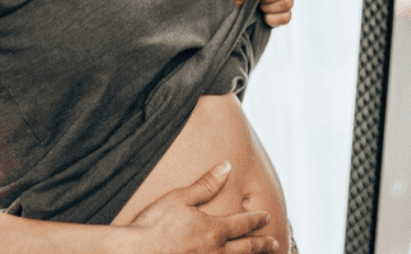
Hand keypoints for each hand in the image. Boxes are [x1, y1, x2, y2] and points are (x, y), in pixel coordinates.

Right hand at [128, 162, 278, 253]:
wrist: (135, 252)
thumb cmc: (154, 224)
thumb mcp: (180, 198)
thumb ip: (206, 184)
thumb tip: (227, 166)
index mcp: (215, 230)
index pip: (243, 224)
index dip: (257, 220)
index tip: (266, 217)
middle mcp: (216, 252)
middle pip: (246, 249)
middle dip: (262, 245)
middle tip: (275, 243)